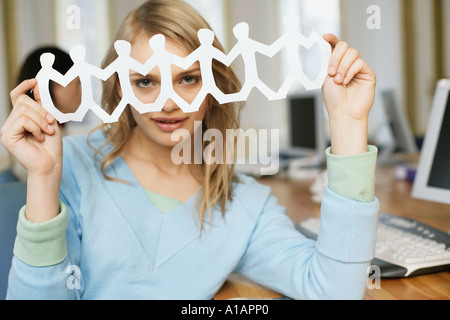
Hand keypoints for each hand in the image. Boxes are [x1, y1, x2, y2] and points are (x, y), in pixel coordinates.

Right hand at [1, 79, 61, 221]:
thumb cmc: (51, 147)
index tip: (35, 82)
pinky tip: (40, 137)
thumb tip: (37, 86)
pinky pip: (23, 120)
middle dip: (41, 112)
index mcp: (20, 119)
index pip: (17, 97)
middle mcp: (11, 123)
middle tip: (51, 125)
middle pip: (24, 102)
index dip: (24, 87)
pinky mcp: (7, 136)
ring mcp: (7, 129)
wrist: (51, 164)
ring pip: (24, 111)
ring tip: (47, 133)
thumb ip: (42, 106)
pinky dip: (36, 127)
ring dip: (41, 121)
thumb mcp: (49, 121)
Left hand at [322, 34, 376, 154]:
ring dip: (342, 66)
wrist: (343, 112)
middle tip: (330, 71)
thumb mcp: (325, 77)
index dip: (331, 39)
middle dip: (335, 57)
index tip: (325, 37)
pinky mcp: (367, 73)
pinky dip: (350, 71)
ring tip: (338, 81)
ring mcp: (358, 67)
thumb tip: (326, 45)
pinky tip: (346, 82)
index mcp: (336, 63)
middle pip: (344, 46)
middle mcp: (347, 64)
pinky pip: (359, 63)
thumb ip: (327, 61)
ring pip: (352, 53)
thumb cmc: (334, 99)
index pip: (335, 46)